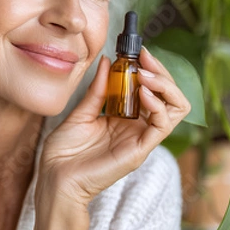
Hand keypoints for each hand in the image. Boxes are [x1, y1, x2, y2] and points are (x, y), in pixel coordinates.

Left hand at [34, 47, 190, 223]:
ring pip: (174, 109)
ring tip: (145, 75)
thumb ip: (97, 90)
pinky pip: (161, 126)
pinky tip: (143, 93)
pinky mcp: (139, 150)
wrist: (55, 177)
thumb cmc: (64, 151)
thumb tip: (107, 61)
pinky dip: (158, 106)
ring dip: (164, 86)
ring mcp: (140, 139)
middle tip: (145, 58)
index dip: (148, 69)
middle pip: (167, 97)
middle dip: (161, 73)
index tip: (138, 51)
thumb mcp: (80, 112)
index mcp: (124, 117)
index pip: (150, 90)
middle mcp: (136, 127)